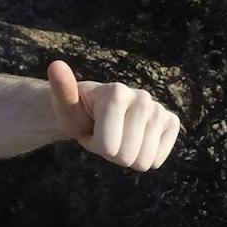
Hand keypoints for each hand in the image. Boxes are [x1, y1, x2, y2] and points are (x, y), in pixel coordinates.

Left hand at [47, 60, 180, 170]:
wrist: (92, 112)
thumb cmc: (76, 112)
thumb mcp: (64, 106)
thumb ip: (62, 88)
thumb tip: (55, 65)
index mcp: (117, 93)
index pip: (108, 147)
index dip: (94, 145)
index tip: (89, 129)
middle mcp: (142, 97)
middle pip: (126, 157)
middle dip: (110, 153)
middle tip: (102, 134)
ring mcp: (159, 109)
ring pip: (142, 161)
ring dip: (125, 155)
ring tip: (116, 136)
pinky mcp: (171, 122)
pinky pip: (157, 160)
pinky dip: (142, 157)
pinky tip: (134, 139)